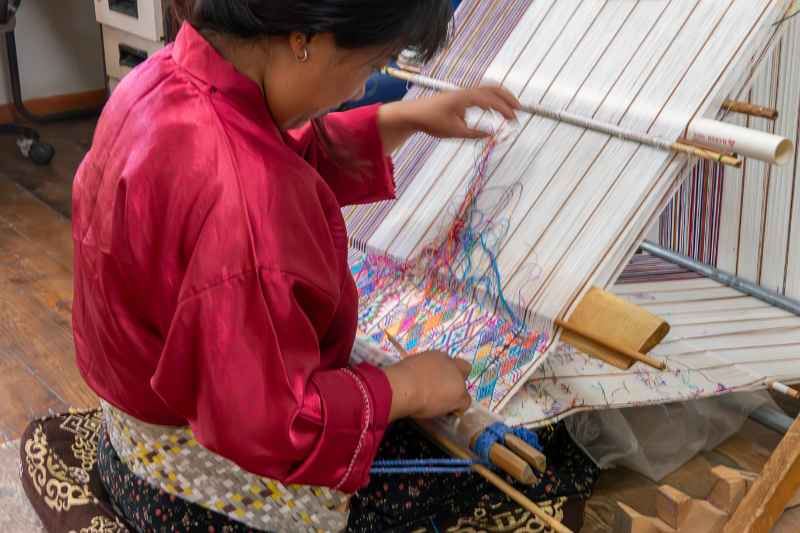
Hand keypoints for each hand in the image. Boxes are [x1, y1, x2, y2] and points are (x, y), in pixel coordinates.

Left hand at [378, 86, 520, 151]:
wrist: (413, 114)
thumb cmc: (431, 121)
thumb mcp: (454, 132)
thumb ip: (475, 134)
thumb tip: (492, 135)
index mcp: (466, 98)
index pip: (492, 101)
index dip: (505, 110)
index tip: (514, 120)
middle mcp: (466, 92)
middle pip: (493, 89)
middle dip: (508, 98)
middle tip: (519, 109)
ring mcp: (463, 93)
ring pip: (487, 90)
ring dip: (501, 97)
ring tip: (510, 109)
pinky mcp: (460, 97)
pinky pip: (480, 94)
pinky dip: (491, 99)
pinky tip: (493, 110)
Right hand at [384, 351, 471, 420]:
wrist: (405, 386)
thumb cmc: (401, 377)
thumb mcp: (412, 368)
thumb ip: (422, 371)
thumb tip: (420, 379)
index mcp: (438, 356)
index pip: (451, 361)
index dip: (448, 371)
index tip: (441, 380)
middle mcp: (451, 365)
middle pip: (463, 372)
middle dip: (456, 382)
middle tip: (444, 393)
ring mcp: (458, 380)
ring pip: (464, 391)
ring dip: (456, 397)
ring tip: (441, 405)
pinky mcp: (460, 395)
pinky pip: (464, 405)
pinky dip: (456, 409)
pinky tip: (445, 412)